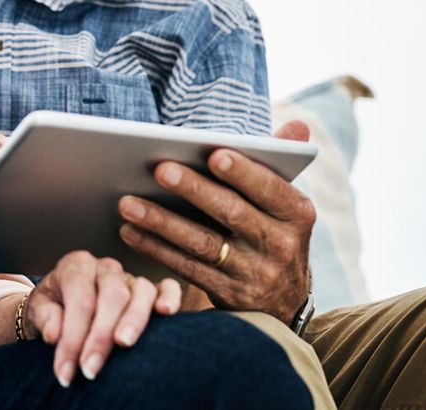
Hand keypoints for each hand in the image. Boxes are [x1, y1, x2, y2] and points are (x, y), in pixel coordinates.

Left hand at [19, 251, 180, 387]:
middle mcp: (105, 268)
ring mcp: (130, 277)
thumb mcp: (38, 309)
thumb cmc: (52, 307)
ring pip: (141, 290)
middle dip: (101, 336)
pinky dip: (170, 297)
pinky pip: (168, 286)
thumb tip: (55, 335)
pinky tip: (166, 313)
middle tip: (90, 368)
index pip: (79, 301)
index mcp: (76, 266)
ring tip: (124, 344)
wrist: (61, 300)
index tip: (66, 371)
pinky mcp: (150, 289)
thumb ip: (45, 317)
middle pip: (112, 295)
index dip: (73, 338)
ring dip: (134, 319)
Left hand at [117, 120, 315, 326]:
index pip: (269, 188)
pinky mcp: (228, 294)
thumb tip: (298, 124)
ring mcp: (254, 273)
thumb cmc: (272, 230)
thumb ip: (280, 162)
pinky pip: (186, 267)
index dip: (243, 173)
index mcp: (297, 213)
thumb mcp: (285, 203)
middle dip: (194, 190)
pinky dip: (156, 248)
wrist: (285, 300)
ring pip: (202, 243)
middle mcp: (280, 245)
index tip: (214, 154)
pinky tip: (130, 231)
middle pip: (231, 213)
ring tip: (128, 203)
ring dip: (161, 222)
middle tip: (159, 169)